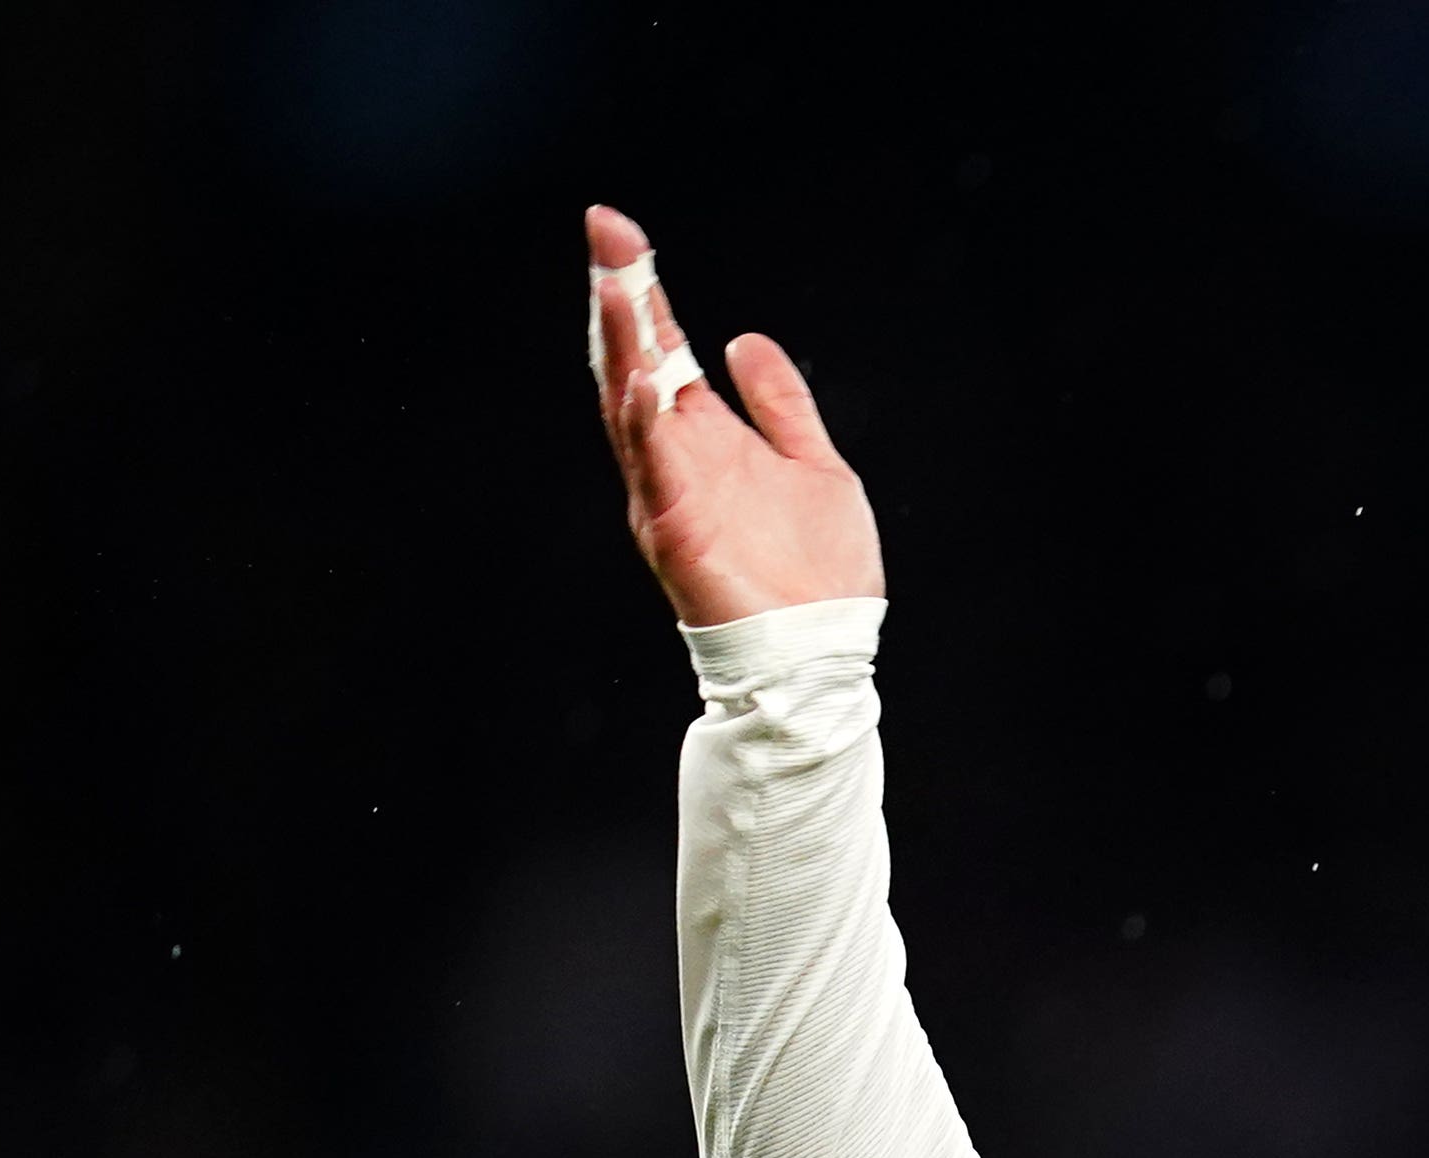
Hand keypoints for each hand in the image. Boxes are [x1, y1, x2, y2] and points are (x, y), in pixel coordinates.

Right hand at [584, 203, 885, 626]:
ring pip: (632, 403)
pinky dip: (643, 417)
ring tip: (615, 280)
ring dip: (622, 341)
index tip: (621, 234)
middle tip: (606, 230)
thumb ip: (780, 405)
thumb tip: (747, 341)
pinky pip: (652, 464)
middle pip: (635, 363)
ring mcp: (669, 493)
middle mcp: (676, 460)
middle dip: (620, 295)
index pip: (663, 351)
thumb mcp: (813, 466)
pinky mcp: (675, 529)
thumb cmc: (819, 576)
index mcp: (706, 440)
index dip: (642, 292)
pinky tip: (641, 374)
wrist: (821, 656)